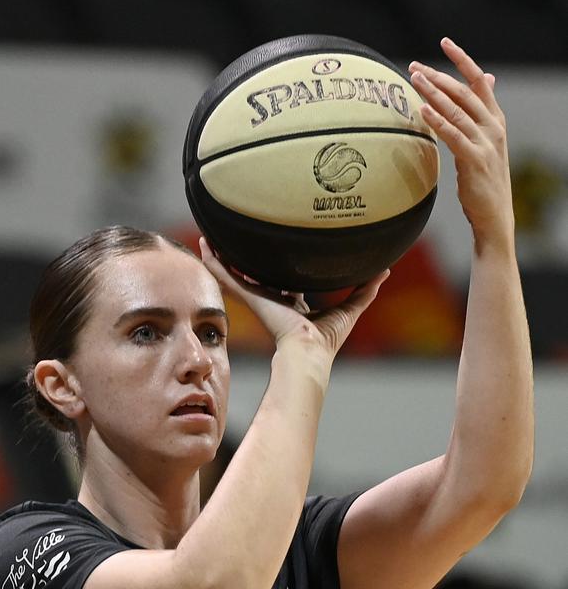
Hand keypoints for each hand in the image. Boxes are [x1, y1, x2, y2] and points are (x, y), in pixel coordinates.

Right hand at [199, 238, 388, 358]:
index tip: (276, 252)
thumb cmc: (327, 339)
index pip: (282, 281)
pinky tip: (203, 246)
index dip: (278, 266)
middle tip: (235, 239)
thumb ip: (365, 290)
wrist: (309, 351)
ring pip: (234, 273)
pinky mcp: (250, 297)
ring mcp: (258, 298)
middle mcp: (272, 299)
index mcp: (292, 303)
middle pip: (254, 274)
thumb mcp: (350, 308)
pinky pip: (226, 277)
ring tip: (208, 237)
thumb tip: (385, 271)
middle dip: (244, 259)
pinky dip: (213, 262)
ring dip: (221, 256)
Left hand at [409, 38, 513, 245]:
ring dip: (433, 93)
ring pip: (456, 110)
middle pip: (463, 92)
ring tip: (414, 79)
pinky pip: (452, 135)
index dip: (462, 59)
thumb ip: (481, 114)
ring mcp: (485, 143)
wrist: (494, 214)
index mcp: (495, 119)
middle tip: (415, 66)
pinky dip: (437, 120)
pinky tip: (422, 110)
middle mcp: (493, 127)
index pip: (479, 80)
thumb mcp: (486, 142)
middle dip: (438, 76)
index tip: (444, 42)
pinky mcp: (474, 160)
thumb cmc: (485, 180)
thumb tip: (487, 81)